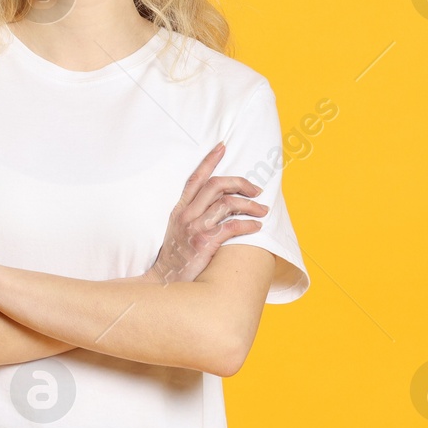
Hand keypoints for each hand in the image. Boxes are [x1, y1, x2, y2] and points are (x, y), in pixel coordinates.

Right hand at [145, 142, 268, 285]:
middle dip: (241, 183)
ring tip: (263, 211)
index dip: (209, 160)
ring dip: (250, 205)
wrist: (165, 281)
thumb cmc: (176, 258)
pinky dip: (248, 224)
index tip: (222, 146)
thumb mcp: (178, 231)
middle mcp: (186, 214)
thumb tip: (218, 205)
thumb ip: (193, 216)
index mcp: (180, 209)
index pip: (196, 178)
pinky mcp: (204, 242)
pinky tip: (257, 227)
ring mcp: (195, 228)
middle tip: (257, 191)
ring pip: (227, 203)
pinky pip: (231, 226)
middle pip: (217, 185)